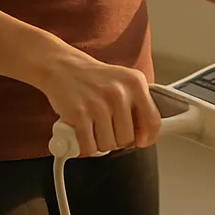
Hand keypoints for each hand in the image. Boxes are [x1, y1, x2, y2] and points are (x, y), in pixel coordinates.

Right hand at [38, 51, 160, 155]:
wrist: (61, 66)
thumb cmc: (93, 78)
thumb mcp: (123, 82)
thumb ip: (137, 105)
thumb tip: (144, 137)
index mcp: (135, 83)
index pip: (153, 122)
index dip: (147, 138)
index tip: (140, 141)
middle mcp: (119, 92)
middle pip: (127, 139)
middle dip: (116, 139)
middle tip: (106, 128)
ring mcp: (99, 104)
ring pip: (108, 146)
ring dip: (99, 143)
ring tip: (93, 128)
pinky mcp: (79, 114)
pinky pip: (88, 146)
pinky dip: (84, 148)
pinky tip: (81, 136)